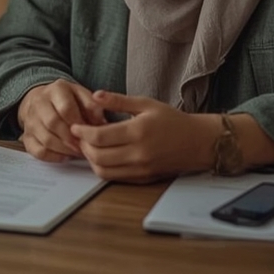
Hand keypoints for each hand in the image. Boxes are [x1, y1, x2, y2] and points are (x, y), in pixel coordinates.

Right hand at [17, 79, 106, 161]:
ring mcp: (30, 120)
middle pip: (53, 123)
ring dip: (65, 149)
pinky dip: (53, 157)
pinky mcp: (26, 136)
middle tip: (84, 147)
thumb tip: (101, 124)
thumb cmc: (67, 99)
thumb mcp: (82, 95)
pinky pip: (38, 151)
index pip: (66, 108)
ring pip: (46, 139)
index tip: (88, 133)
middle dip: (71, 138)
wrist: (41, 99)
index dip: (79, 124)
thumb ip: (93, 106)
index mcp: (56, 89)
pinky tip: (65, 155)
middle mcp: (39, 102)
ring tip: (78, 152)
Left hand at [70, 90, 217, 182]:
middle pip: (97, 156)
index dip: (82, 132)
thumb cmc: (173, 120)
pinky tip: (102, 157)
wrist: (198, 142)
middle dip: (82, 146)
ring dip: (91, 160)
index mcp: (137, 132)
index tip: (75, 125)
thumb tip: (95, 95)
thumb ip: (119, 101)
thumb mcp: (146, 103)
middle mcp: (138, 154)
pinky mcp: (143, 179)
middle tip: (79, 136)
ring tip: (89, 146)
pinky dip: (103, 169)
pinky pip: (115, 178)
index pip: (99, 137)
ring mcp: (140, 169)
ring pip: (103, 171)